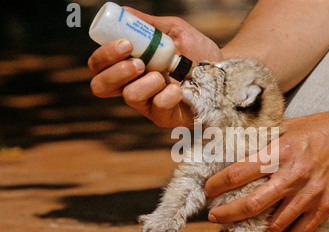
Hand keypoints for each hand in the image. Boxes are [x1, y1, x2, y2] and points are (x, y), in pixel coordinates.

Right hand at [88, 7, 222, 127]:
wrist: (226, 74)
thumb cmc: (198, 55)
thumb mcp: (175, 32)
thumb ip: (150, 25)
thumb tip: (124, 11)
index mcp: (129, 67)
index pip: (99, 66)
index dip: (104, 56)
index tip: (126, 43)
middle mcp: (133, 86)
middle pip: (100, 86)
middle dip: (116, 71)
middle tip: (139, 62)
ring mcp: (148, 105)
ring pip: (129, 96)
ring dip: (147, 82)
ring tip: (165, 75)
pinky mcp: (164, 118)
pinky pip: (157, 108)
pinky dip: (169, 95)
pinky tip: (182, 90)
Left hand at [205, 111, 328, 231]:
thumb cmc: (319, 128)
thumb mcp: (287, 127)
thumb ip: (263, 140)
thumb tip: (236, 150)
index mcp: (279, 152)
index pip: (238, 173)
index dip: (218, 185)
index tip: (209, 190)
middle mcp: (293, 175)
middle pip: (251, 204)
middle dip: (226, 214)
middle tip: (214, 216)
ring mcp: (311, 193)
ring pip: (274, 223)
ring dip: (251, 231)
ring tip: (236, 230)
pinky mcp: (326, 206)